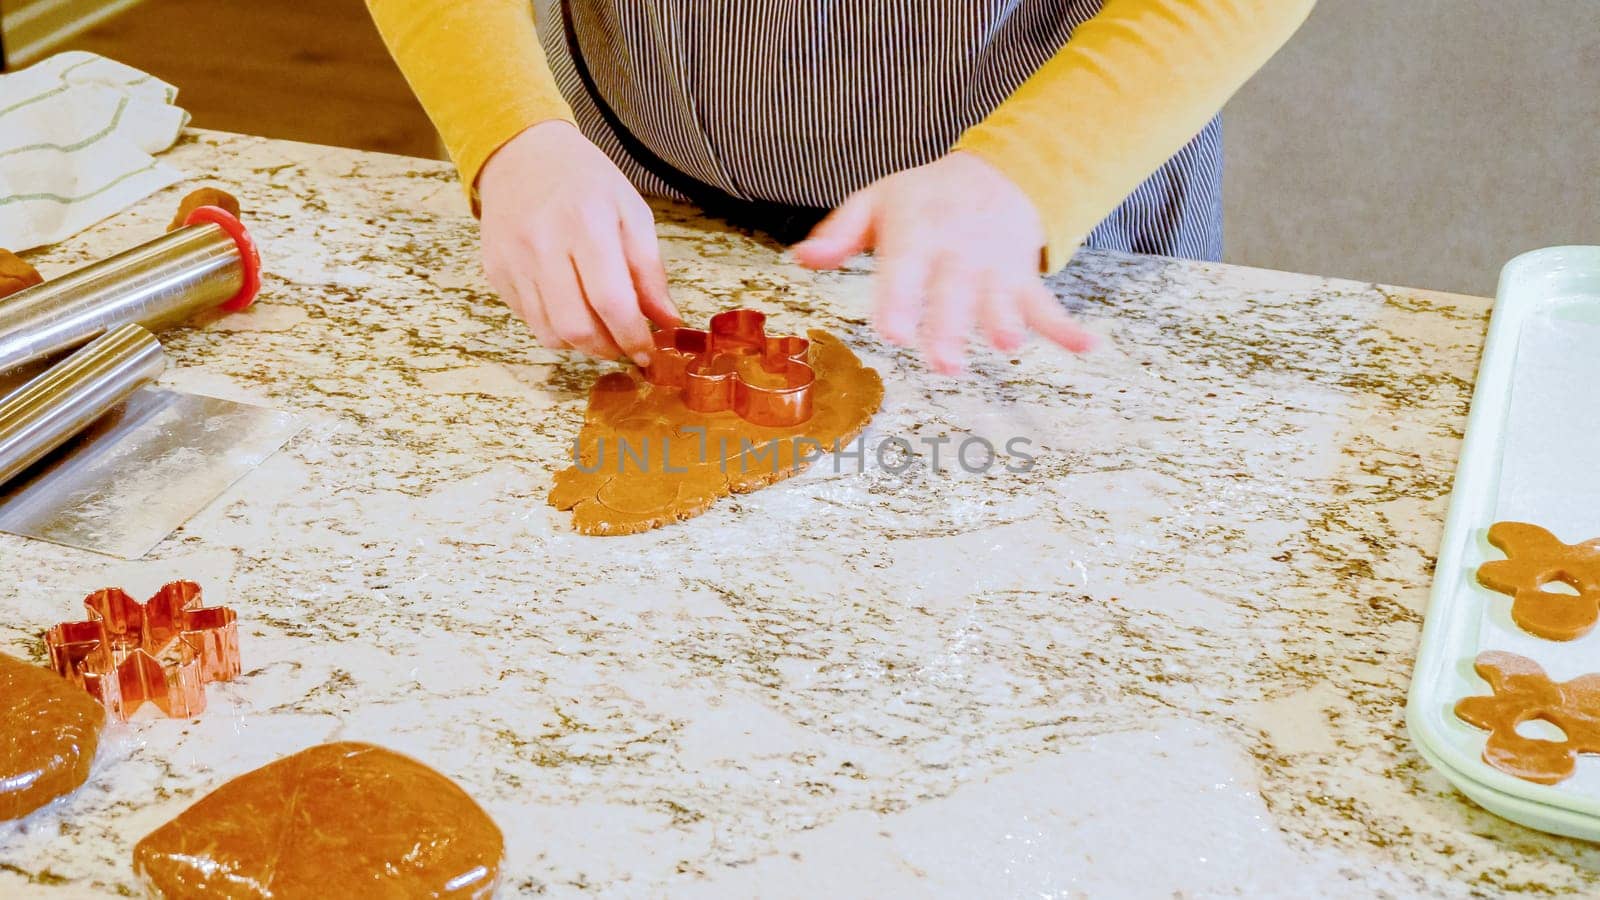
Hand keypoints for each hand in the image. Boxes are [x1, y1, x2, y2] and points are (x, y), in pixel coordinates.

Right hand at [478, 120, 677, 364]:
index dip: (633, 337)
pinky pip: (529, 321)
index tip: (649, 353)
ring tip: (601, 330)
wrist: (522, 155)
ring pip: (549, 333)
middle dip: (607, 349)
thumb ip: (650, 271)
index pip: (611, 301)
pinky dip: (556, 329)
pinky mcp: (496, 272)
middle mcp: (543, 245)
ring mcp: (513, 261)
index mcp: (586, 224)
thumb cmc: (586, 182)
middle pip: (576, 327)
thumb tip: (667, 322)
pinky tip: (572, 309)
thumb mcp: (631, 213)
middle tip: (625, 346)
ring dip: (582, 345)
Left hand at [792, 152, 1093, 374]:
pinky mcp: (1023, 280)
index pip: (904, 270)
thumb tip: (801, 259)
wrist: (997, 172)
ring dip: (1006, 323)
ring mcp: (995, 269)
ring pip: (1000, 301)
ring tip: (1008, 346)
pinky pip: (1048, 304)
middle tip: (946, 363)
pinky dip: (1069, 328)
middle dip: (951, 328)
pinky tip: (1089, 346)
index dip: (900, 301)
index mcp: (917, 235)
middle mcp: (958, 254)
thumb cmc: (923, 199)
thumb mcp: (876, 202)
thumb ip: (840, 234)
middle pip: (953, 295)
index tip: (894, 332)